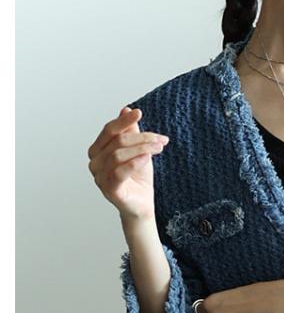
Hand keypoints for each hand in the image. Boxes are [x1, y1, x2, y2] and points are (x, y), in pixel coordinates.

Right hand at [87, 106, 168, 220]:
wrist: (143, 203)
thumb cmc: (138, 177)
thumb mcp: (137, 150)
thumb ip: (130, 131)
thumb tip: (126, 108)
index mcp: (97, 150)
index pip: (109, 131)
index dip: (123, 121)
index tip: (139, 113)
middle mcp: (94, 163)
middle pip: (117, 142)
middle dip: (141, 138)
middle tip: (161, 139)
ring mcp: (99, 177)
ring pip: (119, 155)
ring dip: (142, 148)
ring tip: (159, 148)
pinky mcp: (109, 190)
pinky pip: (119, 172)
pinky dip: (134, 162)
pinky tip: (147, 157)